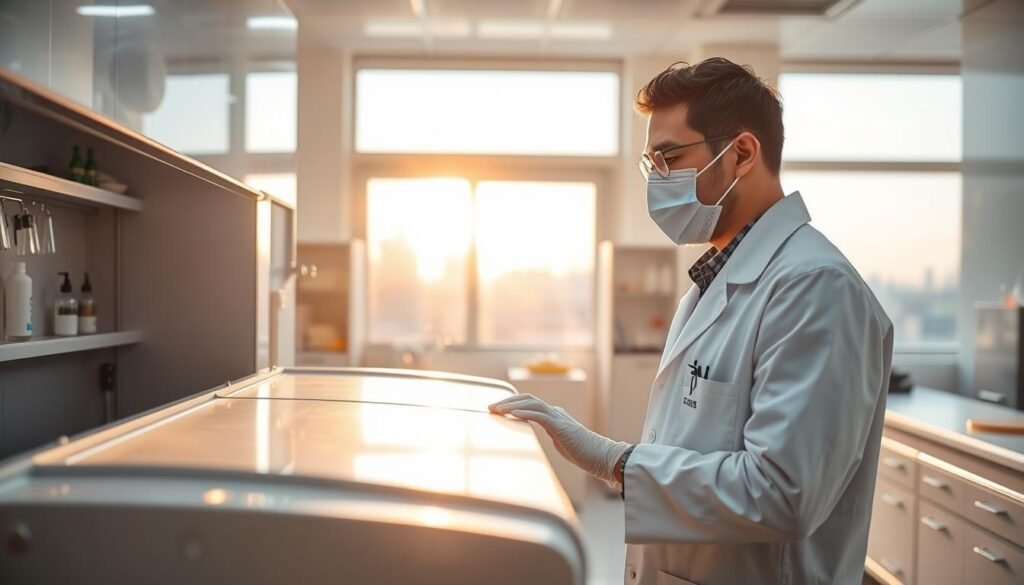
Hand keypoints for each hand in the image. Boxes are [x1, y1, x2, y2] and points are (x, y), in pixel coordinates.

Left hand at [489, 393, 629, 485]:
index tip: (496, 409)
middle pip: (527, 399)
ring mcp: (559, 417)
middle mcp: (555, 412)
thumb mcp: (562, 443)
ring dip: (511, 405)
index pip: (530, 403)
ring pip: (531, 403)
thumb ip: (552, 436)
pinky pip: (540, 415)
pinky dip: (525, 412)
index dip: (512, 403)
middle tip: (490, 407)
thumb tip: (538, 439)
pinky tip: (512, 414)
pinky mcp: (561, 426)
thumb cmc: (585, 453)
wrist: (603, 457)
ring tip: (496, 409)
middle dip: (507, 401)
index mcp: (555, 416)